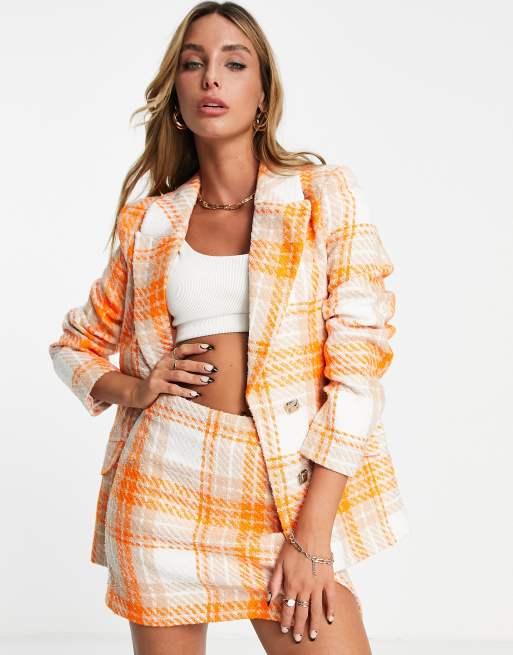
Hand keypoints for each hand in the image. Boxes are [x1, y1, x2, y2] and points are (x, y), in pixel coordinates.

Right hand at [129, 342, 217, 408]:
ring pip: (179, 375)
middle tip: (212, 368)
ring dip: (194, 378)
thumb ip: (183, 367)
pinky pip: (172, 388)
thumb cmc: (161, 381)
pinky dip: (184, 391)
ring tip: (207, 381)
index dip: (195, 347)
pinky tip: (194, 394)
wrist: (139, 392)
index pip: (183, 349)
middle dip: (199, 365)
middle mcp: (163, 364)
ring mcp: (158, 374)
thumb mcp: (170, 371)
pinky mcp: (155, 386)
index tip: (209, 347)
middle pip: (184, 363)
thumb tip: (207, 366)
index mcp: (168, 358)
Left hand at [267, 527, 335, 642]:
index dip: (286, 620)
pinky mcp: (328, 580)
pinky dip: (330, 610)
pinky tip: (330, 619)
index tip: (285, 630)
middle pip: (302, 612)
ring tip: (313, 635)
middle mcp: (304, 588)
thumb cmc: (293, 546)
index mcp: (291, 584)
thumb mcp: (279, 563)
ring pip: (316, 609)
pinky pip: (330, 598)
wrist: (311, 535)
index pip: (287, 608)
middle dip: (299, 627)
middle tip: (298, 638)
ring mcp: (318, 585)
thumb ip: (274, 582)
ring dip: (314, 624)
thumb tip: (269, 598)